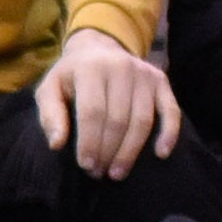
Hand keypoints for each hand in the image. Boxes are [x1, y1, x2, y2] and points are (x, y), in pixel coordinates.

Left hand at [37, 27, 177, 176]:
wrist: (98, 49)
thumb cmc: (71, 77)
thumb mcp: (50, 89)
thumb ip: (50, 115)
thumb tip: (57, 144)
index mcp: (90, 68)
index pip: (93, 111)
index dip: (90, 142)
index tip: (86, 166)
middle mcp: (121, 67)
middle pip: (118, 119)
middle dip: (108, 151)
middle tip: (99, 173)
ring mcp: (144, 74)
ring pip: (142, 120)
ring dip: (130, 151)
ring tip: (117, 172)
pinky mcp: (160, 81)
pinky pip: (171, 110)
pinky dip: (169, 133)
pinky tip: (161, 154)